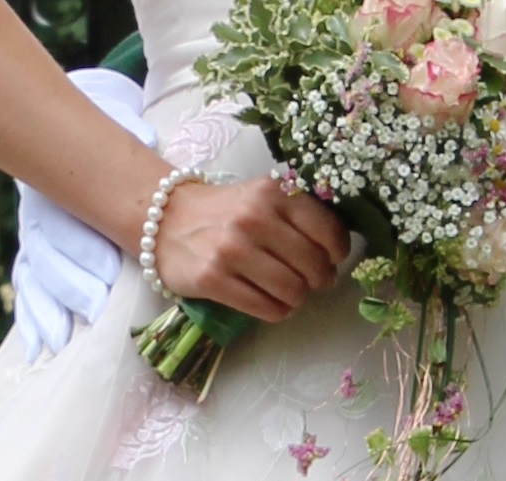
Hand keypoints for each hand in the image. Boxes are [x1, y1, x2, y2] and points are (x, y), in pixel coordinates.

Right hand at [11, 68, 154, 360]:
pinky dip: (32, 319)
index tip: (108, 270)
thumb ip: (126, 138)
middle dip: (75, 284)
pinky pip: (28, 290)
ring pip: (38, 277)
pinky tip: (38, 345)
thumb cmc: (104, 141)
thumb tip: (145, 137)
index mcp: (61, 190)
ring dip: (50, 308)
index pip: (70, 224)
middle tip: (99, 307)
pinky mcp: (33, 256)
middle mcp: (43, 218)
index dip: (87, 250)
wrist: (72, 137)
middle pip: (52, 257)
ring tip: (63, 338)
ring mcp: (35, 240)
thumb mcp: (115, 133)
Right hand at [153, 176, 349, 322]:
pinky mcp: (211, 280)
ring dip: (299, 298)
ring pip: (290, 288)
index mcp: (274, 193)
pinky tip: (275, 306)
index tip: (334, 258)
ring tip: (294, 294)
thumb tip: (336, 246)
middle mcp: (255, 218)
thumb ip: (296, 213)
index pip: (326, 228)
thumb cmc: (227, 210)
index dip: (337, 250)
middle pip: (311, 263)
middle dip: (320, 278)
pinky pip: (263, 306)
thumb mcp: (263, 196)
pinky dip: (277, 312)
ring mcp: (232, 250)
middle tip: (315, 282)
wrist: (167, 220)